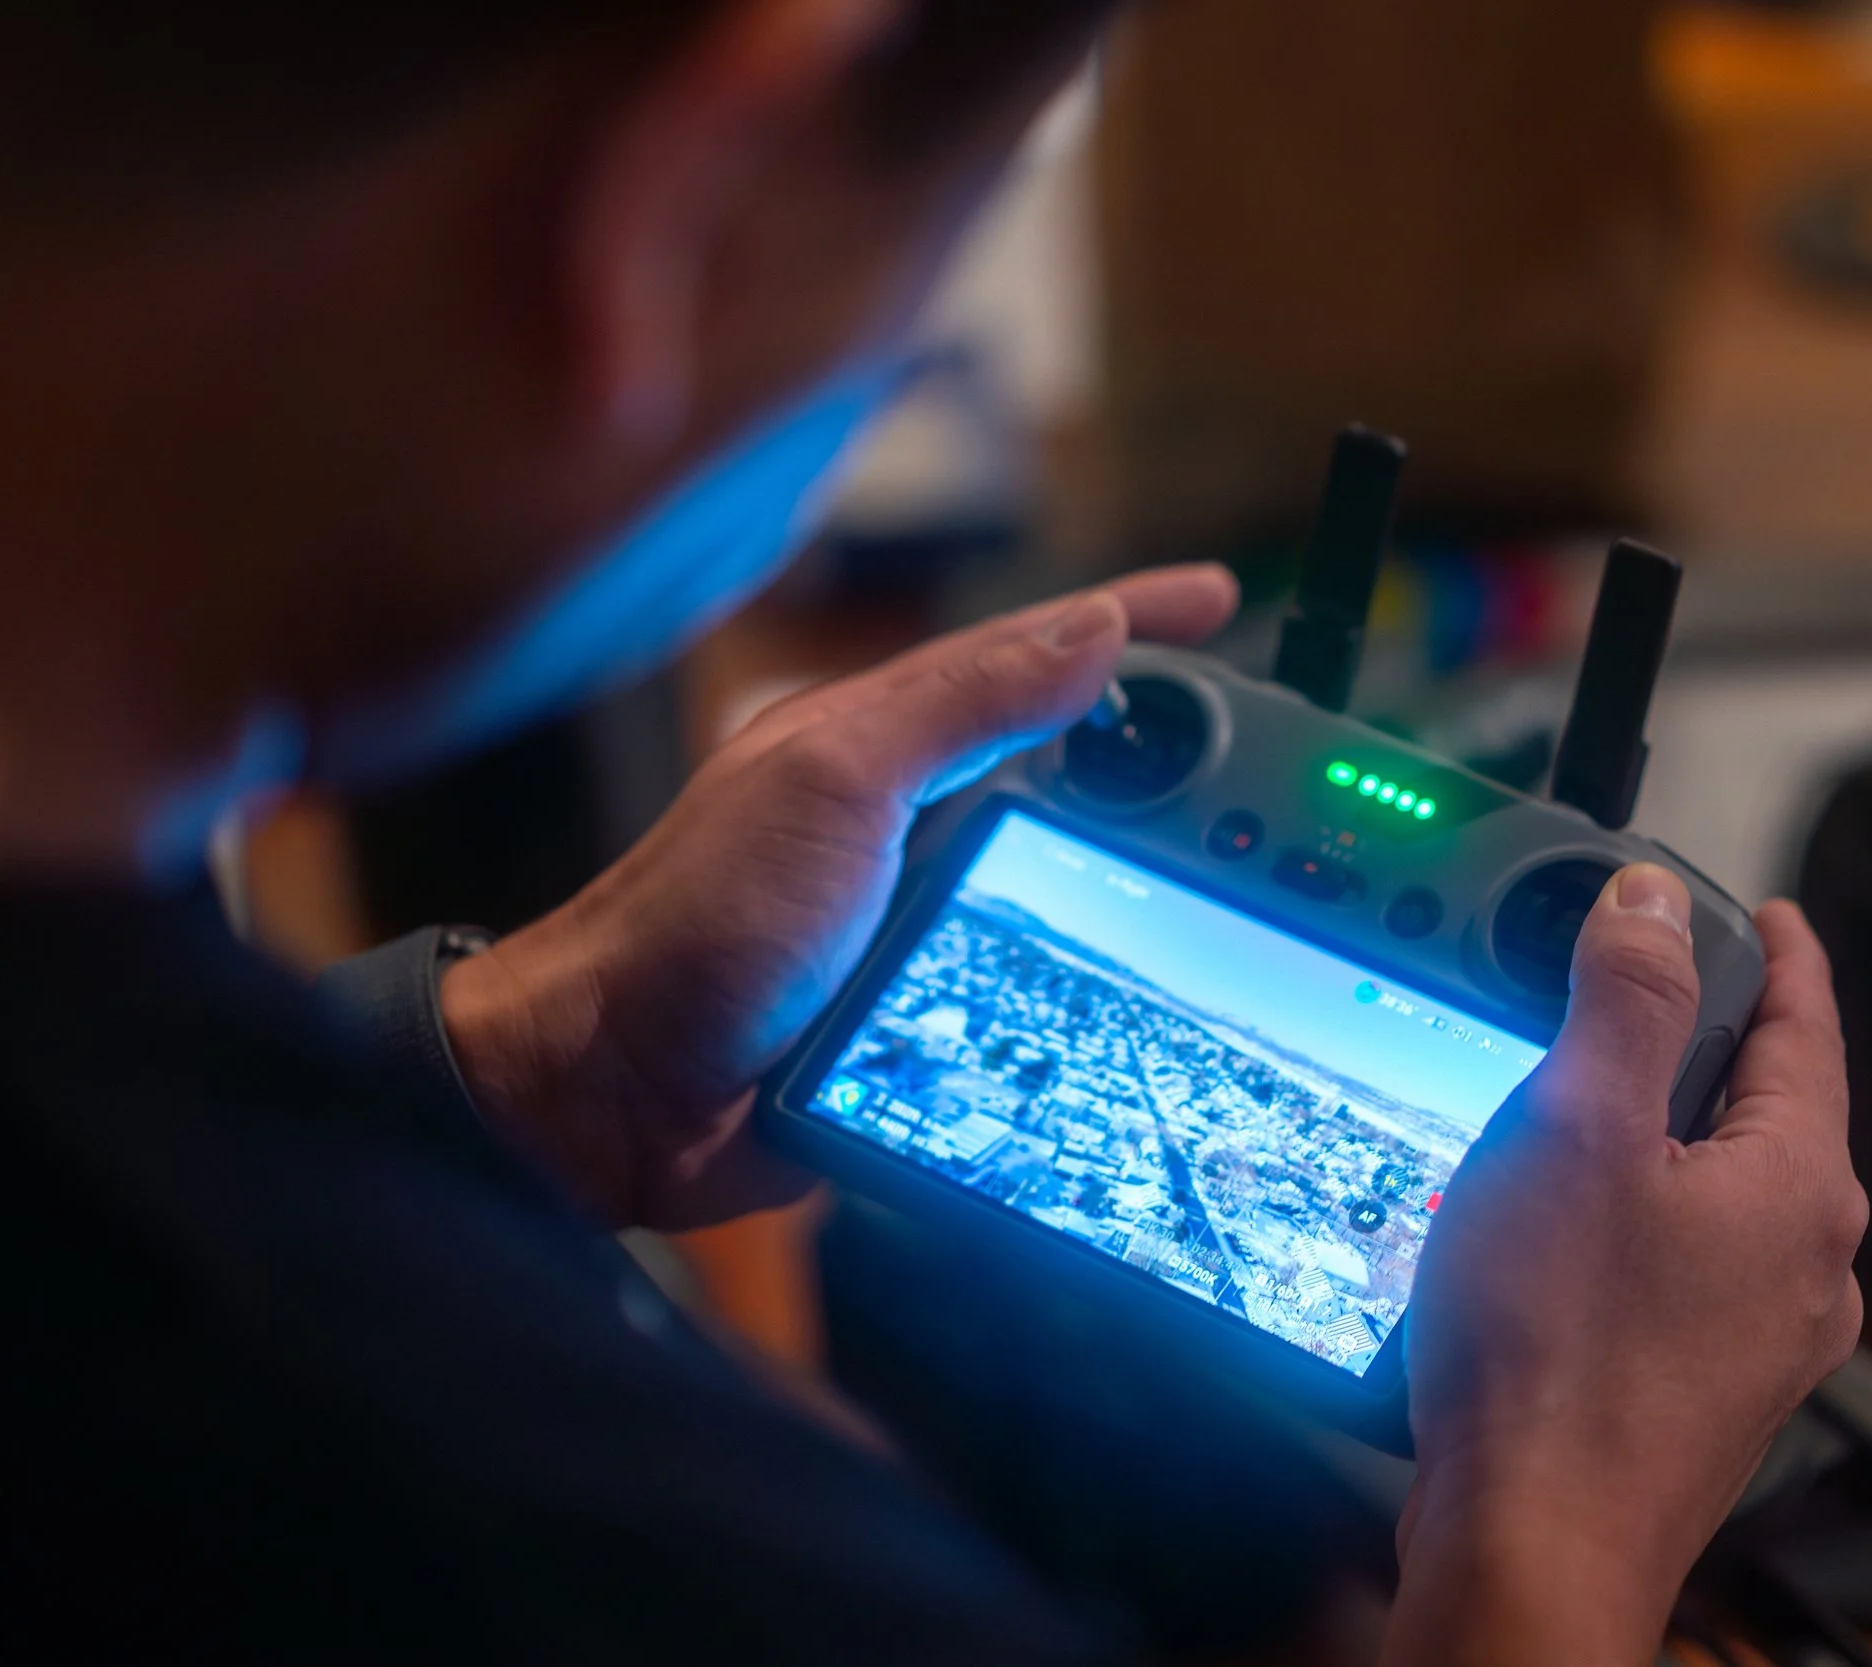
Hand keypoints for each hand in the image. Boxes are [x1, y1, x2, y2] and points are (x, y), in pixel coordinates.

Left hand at [439, 564, 1240, 1229]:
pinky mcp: (921, 1009)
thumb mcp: (835, 784)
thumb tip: (1089, 631)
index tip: (1217, 600)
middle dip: (1160, 745)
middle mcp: (907, 819)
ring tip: (1232, 859)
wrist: (611, 1091)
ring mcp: (916, 916)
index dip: (1129, 623)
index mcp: (883, 740)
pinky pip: (1032, 977)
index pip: (1035, 658)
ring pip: (1061, 872)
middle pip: (1064, 763)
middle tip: (1260, 750)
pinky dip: (1094, 967)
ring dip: (1141, 865)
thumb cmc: (693, 922)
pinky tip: (1149, 977)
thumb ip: (958, 704)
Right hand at [1385, 869, 1866, 1666]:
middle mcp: (1805, 1265)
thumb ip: (1626, 1000)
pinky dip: (1642, 1222)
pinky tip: (1568, 1237)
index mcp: (1799, 1185)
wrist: (1536, 1543)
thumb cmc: (1560, 1357)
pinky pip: (1690, 1268)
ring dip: (1667, 1137)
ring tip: (1584, 1108)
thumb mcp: (1578, 1129)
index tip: (1769, 913)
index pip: (1810, 1027)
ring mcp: (1762, 1339)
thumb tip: (1654, 905)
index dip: (1782, 953)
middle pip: (1773, 1110)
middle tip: (1644, 992)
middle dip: (1712, 1043)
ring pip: (1728, 1194)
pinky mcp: (1703, 1391)